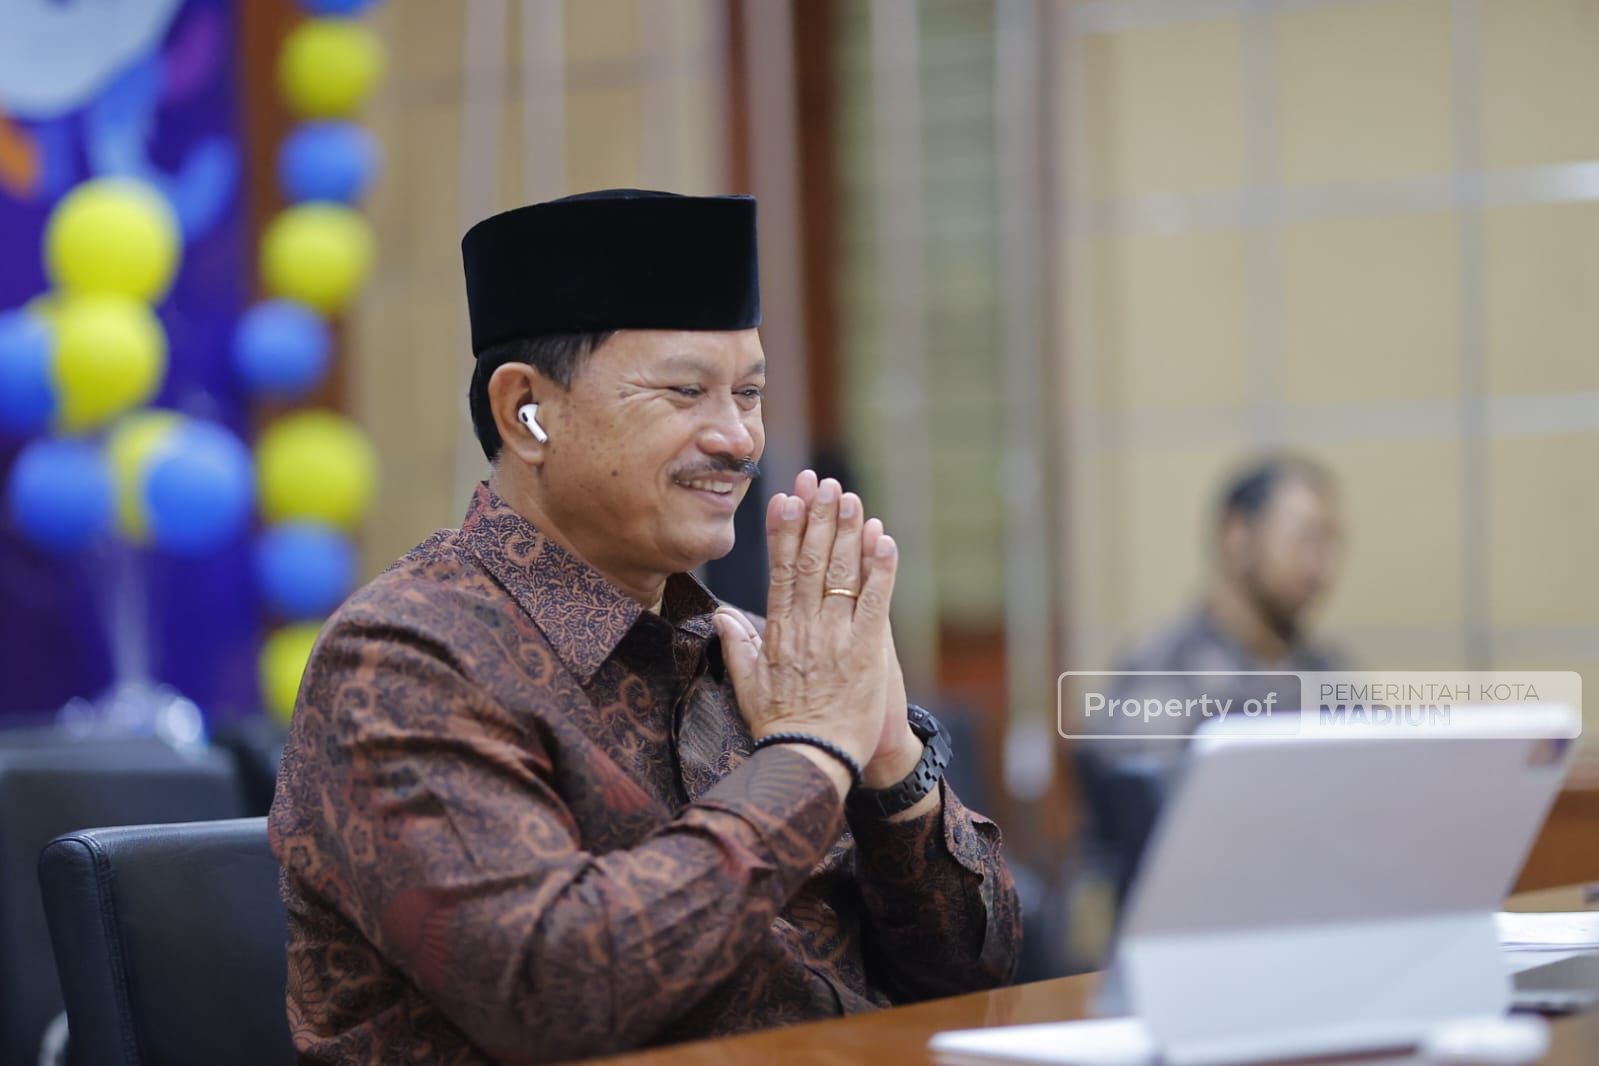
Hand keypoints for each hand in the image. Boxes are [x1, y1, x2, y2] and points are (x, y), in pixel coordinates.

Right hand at [714, 471, 898, 794]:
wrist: (809, 761)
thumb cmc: (779, 728)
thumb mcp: (747, 687)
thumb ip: (736, 647)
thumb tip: (719, 616)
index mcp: (778, 632)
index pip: (781, 571)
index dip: (784, 532)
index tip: (786, 499)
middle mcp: (805, 627)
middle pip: (811, 562)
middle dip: (816, 517)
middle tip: (821, 481)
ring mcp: (836, 637)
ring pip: (841, 574)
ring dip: (847, 532)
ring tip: (850, 497)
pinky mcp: (867, 651)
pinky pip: (875, 603)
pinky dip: (881, 570)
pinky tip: (884, 540)